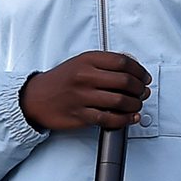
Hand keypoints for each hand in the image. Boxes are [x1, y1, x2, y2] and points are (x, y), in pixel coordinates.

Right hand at [19, 51, 151, 130]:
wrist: (35, 98)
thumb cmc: (60, 80)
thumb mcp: (79, 63)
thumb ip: (103, 63)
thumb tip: (131, 68)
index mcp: (87, 60)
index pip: (123, 62)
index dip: (139, 70)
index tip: (144, 77)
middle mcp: (85, 77)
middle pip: (125, 81)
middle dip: (140, 89)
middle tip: (143, 92)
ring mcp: (82, 97)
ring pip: (120, 101)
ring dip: (135, 104)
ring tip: (136, 104)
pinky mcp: (80, 115)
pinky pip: (109, 118)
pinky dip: (124, 119)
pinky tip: (130, 117)